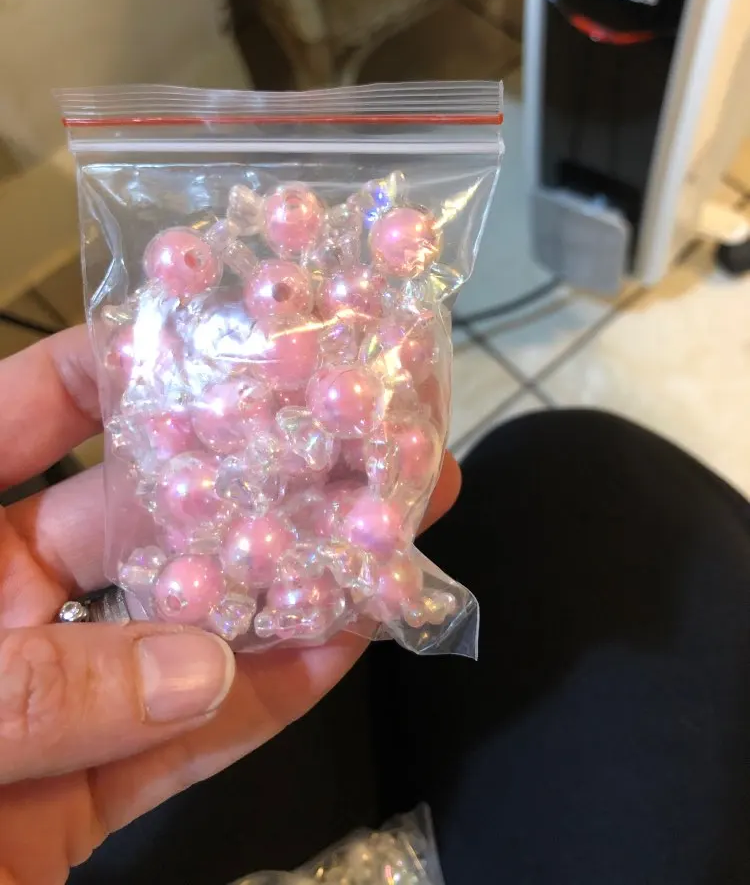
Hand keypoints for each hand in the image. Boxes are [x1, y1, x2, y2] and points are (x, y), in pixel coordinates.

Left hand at [0, 326, 460, 884]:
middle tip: (343, 440)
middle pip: (133, 521)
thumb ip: (31, 692)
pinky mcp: (70, 802)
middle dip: (239, 479)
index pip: (28, 417)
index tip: (221, 344)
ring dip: (275, 588)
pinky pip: (177, 748)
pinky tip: (338, 648)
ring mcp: (40, 703)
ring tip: (373, 535)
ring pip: (176, 632)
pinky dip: (257, 705)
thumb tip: (195, 668)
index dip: (118, 368)